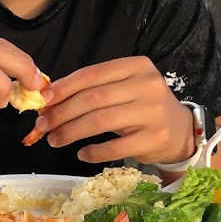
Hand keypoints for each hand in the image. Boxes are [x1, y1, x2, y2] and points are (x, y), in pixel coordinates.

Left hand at [35, 56, 193, 164]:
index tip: (43, 100)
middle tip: (42, 125)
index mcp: (137, 67)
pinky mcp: (154, 138)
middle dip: (62, 113)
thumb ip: (92, 90)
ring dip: (71, 132)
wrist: (178, 129)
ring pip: (100, 121)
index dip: (64, 88)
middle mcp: (147, 86)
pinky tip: (82, 154)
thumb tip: (49, 101)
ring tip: (54, 140)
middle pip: (93, 99)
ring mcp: (152, 112)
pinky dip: (93, 152)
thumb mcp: (122, 90)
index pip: (93, 74)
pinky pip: (114, 147)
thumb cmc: (140, 108)